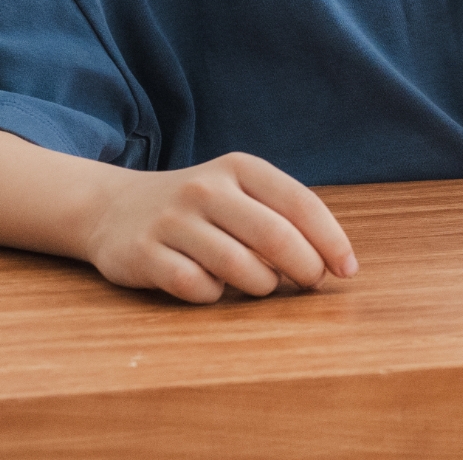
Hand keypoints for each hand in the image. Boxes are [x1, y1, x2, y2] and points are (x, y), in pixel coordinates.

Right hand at [81, 152, 355, 303]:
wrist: (114, 209)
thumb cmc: (198, 208)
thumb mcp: (239, 192)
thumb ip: (280, 215)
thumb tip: (332, 261)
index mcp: (241, 168)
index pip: (301, 204)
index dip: (331, 240)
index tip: (348, 270)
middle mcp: (207, 188)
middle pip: (275, 237)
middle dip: (305, 268)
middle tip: (311, 285)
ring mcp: (172, 220)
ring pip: (238, 266)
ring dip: (262, 286)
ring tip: (263, 286)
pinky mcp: (144, 254)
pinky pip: (196, 286)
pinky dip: (215, 295)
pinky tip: (213, 288)